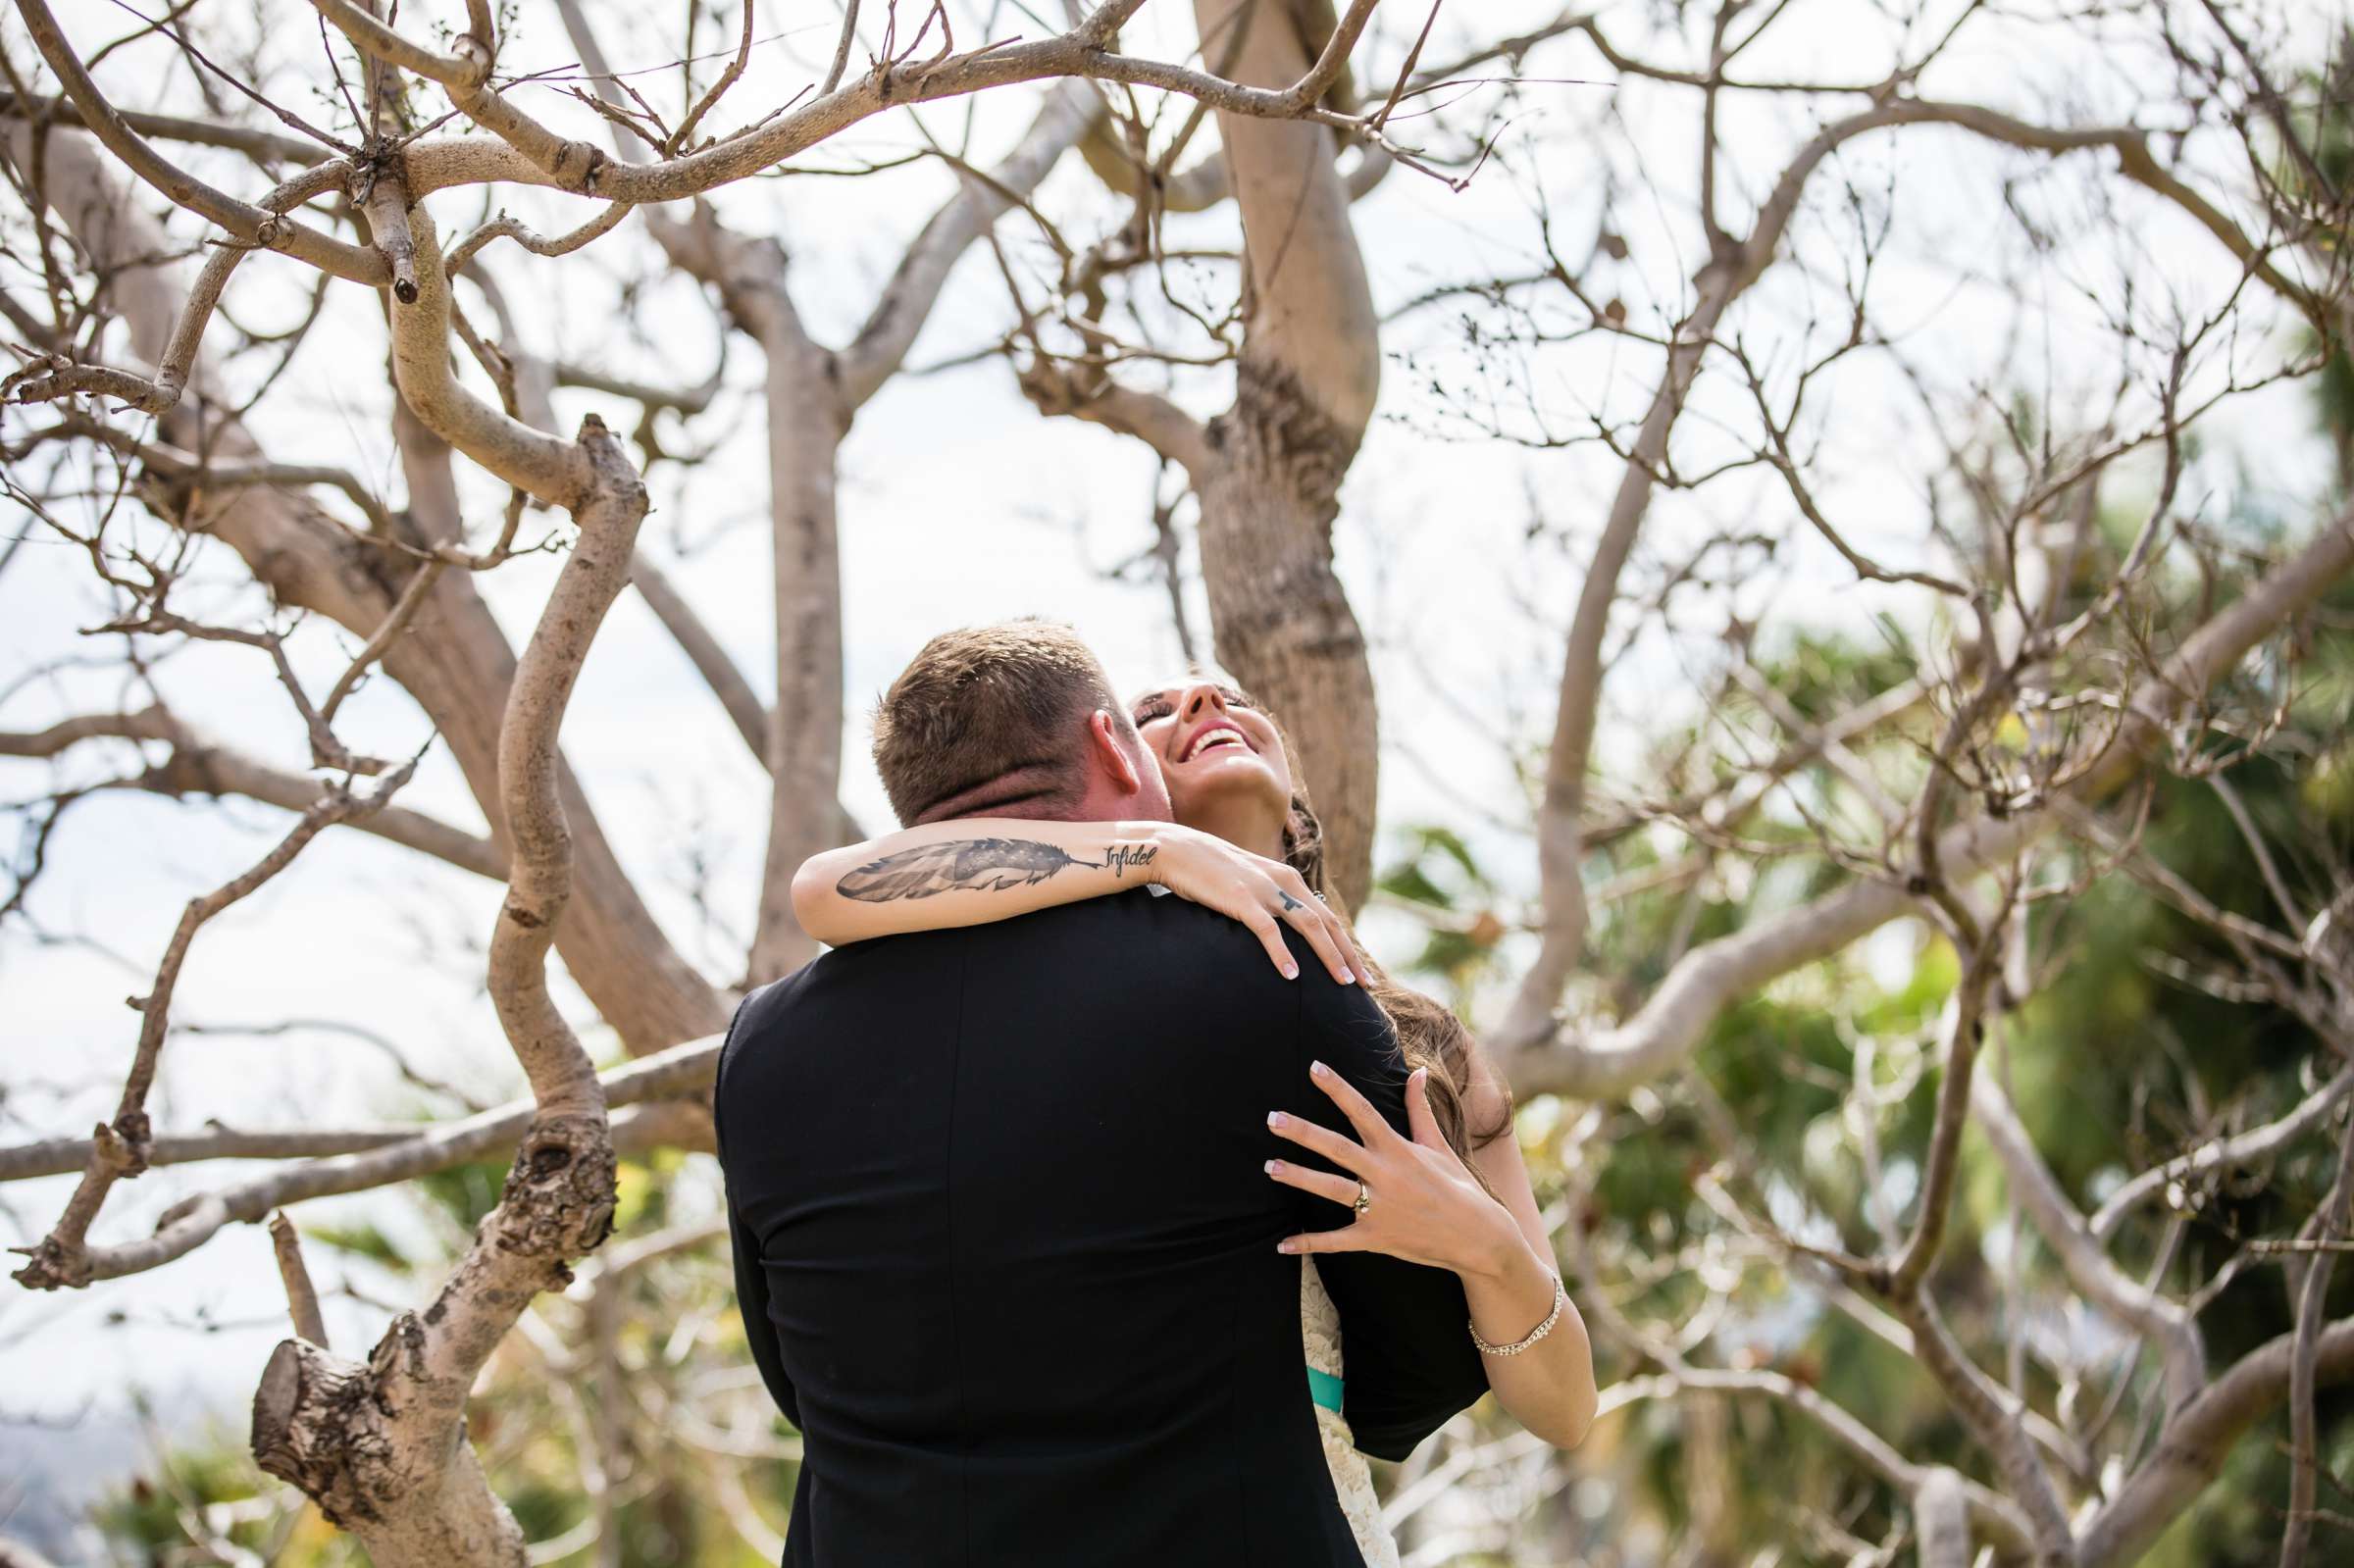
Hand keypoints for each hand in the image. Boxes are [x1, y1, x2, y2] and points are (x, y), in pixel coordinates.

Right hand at [1145, 824, 1361, 983]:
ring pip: (1308, 925)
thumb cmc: (1212, 872)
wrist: (1177, 849)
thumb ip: (1271, 901)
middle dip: (1348, 955)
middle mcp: (1284, 882)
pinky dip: (1282, 953)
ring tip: (1342, 983)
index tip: (1360, 973)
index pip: (1327, 917)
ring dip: (1328, 956)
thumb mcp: (1251, 884)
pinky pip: (1267, 930)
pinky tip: (1291, 975)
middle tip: (1364, 985)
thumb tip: (1286, 930)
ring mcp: (1264, 889)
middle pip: (1327, 923)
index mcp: (1289, 879)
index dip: (1346, 945)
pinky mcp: (1241, 898)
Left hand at [1265, 1062, 1523, 1277]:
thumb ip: (1420, 1109)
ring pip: (1331, 1189)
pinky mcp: (1375, 1237)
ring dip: (1299, 1177)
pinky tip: (1282, 1244)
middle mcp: (1385, 1175)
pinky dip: (1309, 1242)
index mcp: (1398, 1150)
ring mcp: (1379, 1207)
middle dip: (1303, 1132)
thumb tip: (1417, 1071)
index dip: (1337, 1089)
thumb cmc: (1457, 1186)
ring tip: (1271, 1167)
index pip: (1362, 1111)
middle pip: (1337, 1148)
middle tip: (1272, 1118)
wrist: (1478, 1236)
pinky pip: (1336, 1240)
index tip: (1313, 1068)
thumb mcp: (1438, 1145)